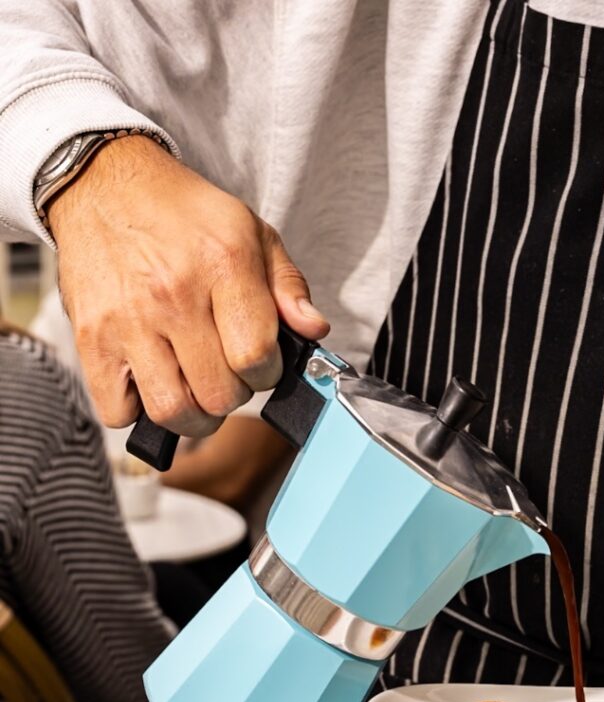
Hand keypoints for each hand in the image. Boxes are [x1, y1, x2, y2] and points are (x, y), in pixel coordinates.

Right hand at [49, 135, 329, 435]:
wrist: (104, 185)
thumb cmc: (184, 216)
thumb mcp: (252, 233)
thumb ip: (289, 286)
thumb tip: (313, 329)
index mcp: (223, 265)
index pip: (256, 357)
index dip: (268, 373)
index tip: (260, 362)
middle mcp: (173, 295)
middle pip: (219, 394)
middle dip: (234, 394)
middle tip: (228, 372)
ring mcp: (126, 320)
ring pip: (172, 411)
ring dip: (193, 415)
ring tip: (196, 388)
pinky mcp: (90, 338)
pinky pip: (117, 411)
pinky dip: (138, 412)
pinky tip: (153, 383)